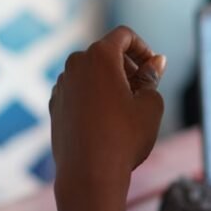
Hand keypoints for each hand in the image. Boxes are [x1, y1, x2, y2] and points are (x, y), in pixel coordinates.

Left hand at [49, 26, 166, 195]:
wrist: (89, 174)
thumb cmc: (124, 139)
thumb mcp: (150, 104)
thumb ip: (152, 77)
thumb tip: (156, 62)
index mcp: (100, 56)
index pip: (124, 36)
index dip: (143, 48)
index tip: (154, 69)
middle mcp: (75, 64)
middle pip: (105, 53)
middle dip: (127, 66)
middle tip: (143, 91)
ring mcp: (61, 85)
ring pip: (90, 73)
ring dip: (109, 82)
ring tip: (126, 109)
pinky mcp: (54, 105)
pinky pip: (78, 91)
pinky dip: (93, 97)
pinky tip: (106, 121)